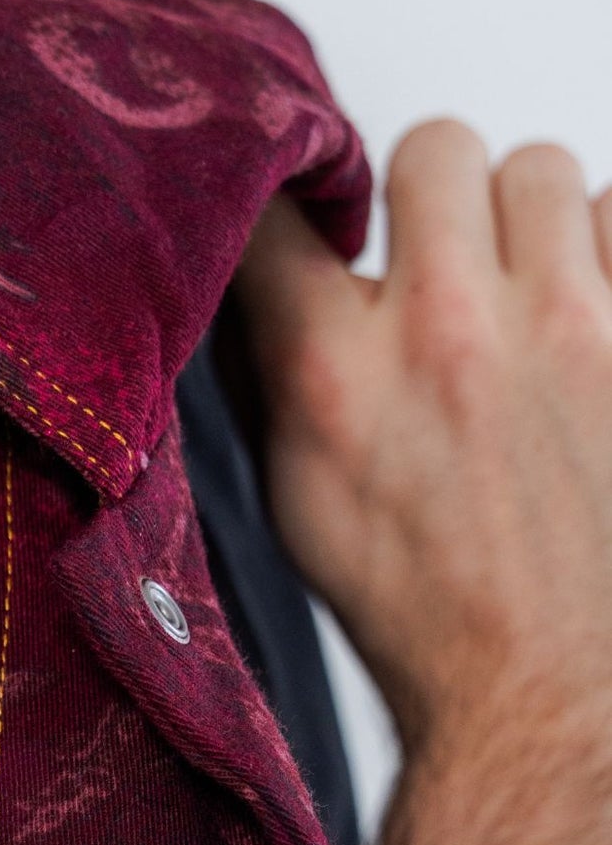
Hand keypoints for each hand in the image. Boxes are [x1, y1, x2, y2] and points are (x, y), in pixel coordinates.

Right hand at [239, 124, 611, 763]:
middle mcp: (451, 329)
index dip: (290, 208)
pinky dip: (611, 256)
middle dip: (435, 201)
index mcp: (336, 377)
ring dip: (531, 226)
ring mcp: (573, 324)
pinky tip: (594, 328)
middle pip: (437, 148)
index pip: (278, 215)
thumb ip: (280, 387)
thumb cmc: (432, 619)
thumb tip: (267, 292)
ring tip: (530, 307)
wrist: (549, 696)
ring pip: (544, 170)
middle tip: (441, 267)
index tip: (308, 228)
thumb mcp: (303, 509)